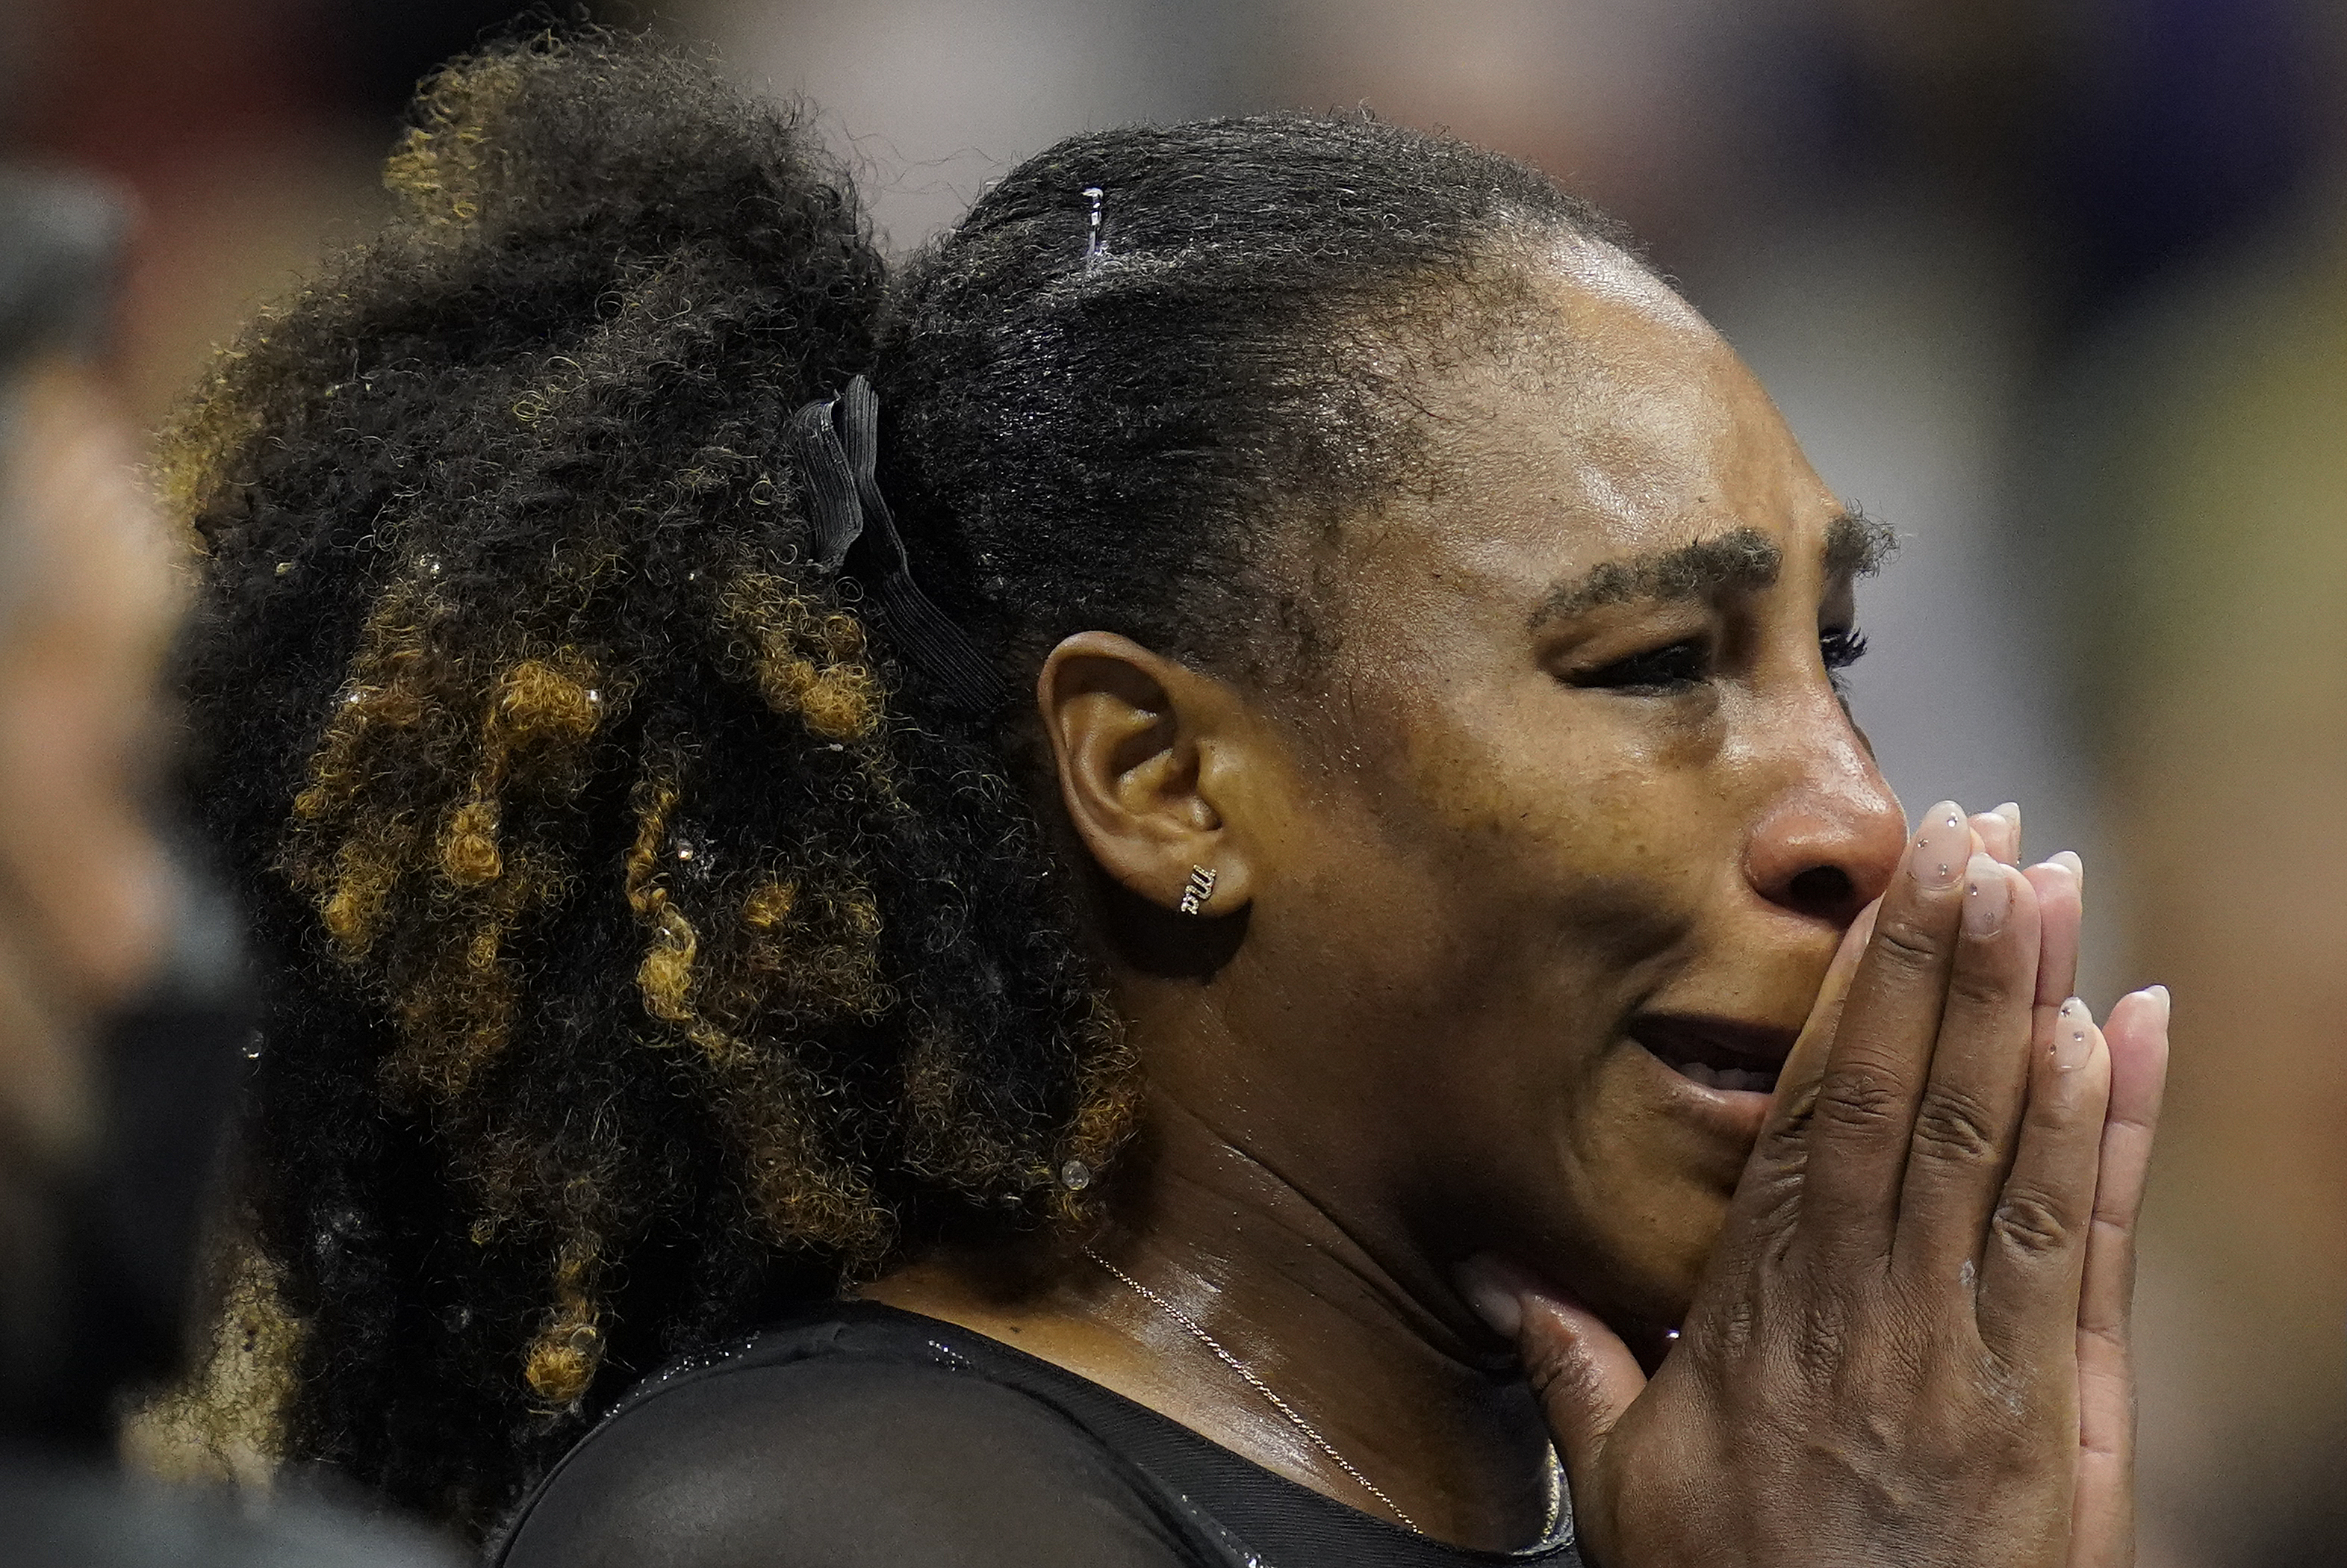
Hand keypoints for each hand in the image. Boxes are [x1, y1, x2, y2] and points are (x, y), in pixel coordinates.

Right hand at [1467, 801, 2170, 1567]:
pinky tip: (2133, 1031)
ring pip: (2012, 1146)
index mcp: (1769, 1317)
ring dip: (2039, 1005)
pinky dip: (2115, 1133)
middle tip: (1979, 829)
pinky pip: (2090, 1244)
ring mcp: (1981, 1350)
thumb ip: (1574, 1369)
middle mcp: (1880, 1311)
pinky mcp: (2064, 1402)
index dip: (1866, 992)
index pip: (1824, 1116)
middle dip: (1954, 956)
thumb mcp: (1628, 1494)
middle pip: (1922, 1101)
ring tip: (2054, 885)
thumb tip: (1499, 1273)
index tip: (1892, 889)